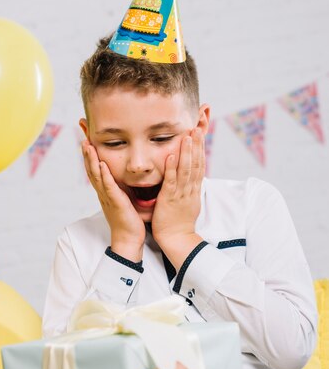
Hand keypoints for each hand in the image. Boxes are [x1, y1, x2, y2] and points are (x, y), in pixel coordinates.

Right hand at [82, 140, 144, 260]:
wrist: (128, 238)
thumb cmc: (128, 219)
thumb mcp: (123, 197)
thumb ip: (121, 185)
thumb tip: (122, 173)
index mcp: (104, 189)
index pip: (94, 168)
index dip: (89, 154)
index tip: (87, 139)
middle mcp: (102, 191)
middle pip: (90, 168)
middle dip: (86, 152)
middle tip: (82, 136)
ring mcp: (107, 196)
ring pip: (96, 175)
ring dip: (91, 160)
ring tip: (87, 145)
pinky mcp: (115, 202)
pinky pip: (108, 186)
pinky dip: (104, 175)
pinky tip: (101, 164)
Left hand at [151, 128, 203, 267]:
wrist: (177, 239)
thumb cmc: (178, 222)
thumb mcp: (188, 202)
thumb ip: (189, 188)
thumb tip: (192, 178)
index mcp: (193, 190)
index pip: (200, 166)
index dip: (200, 150)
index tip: (199, 135)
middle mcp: (190, 190)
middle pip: (197, 164)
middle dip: (197, 146)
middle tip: (197, 129)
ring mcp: (181, 194)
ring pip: (186, 170)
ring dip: (187, 153)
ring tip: (187, 137)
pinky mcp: (169, 200)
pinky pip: (171, 182)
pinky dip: (171, 169)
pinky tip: (170, 156)